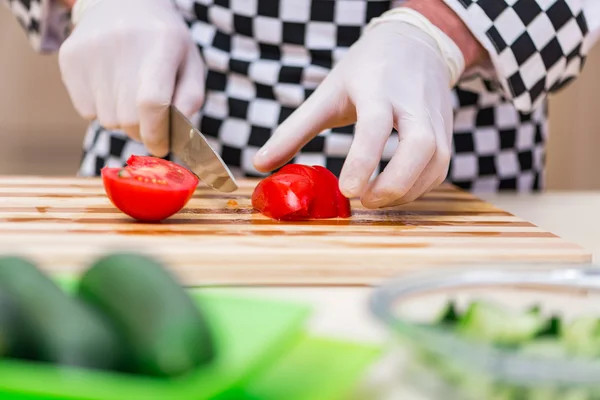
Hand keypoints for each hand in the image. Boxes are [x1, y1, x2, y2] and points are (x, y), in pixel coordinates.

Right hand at [58, 0, 204, 156]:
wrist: (123, 3)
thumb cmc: (164, 43)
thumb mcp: (190, 64)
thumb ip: (190, 100)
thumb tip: (177, 135)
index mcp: (163, 43)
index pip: (152, 103)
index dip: (156, 133)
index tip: (160, 146)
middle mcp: (123, 43)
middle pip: (127, 118)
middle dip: (141, 130)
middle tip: (149, 122)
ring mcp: (92, 49)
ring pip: (106, 119)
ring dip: (122, 119)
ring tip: (129, 94)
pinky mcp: (69, 57)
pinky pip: (86, 111)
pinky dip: (101, 109)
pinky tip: (111, 86)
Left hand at [253, 20, 456, 207]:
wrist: (415, 45)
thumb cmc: (365, 71)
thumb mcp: (327, 94)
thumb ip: (294, 131)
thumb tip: (260, 164)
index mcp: (378, 88)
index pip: (376, 125)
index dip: (363, 160)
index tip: (348, 191)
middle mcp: (413, 103)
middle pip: (421, 146)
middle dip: (395, 182)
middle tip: (364, 202)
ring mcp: (435, 117)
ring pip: (437, 161)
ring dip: (409, 190)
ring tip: (377, 201)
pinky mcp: (446, 131)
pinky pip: (442, 167)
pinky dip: (420, 187)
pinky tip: (396, 193)